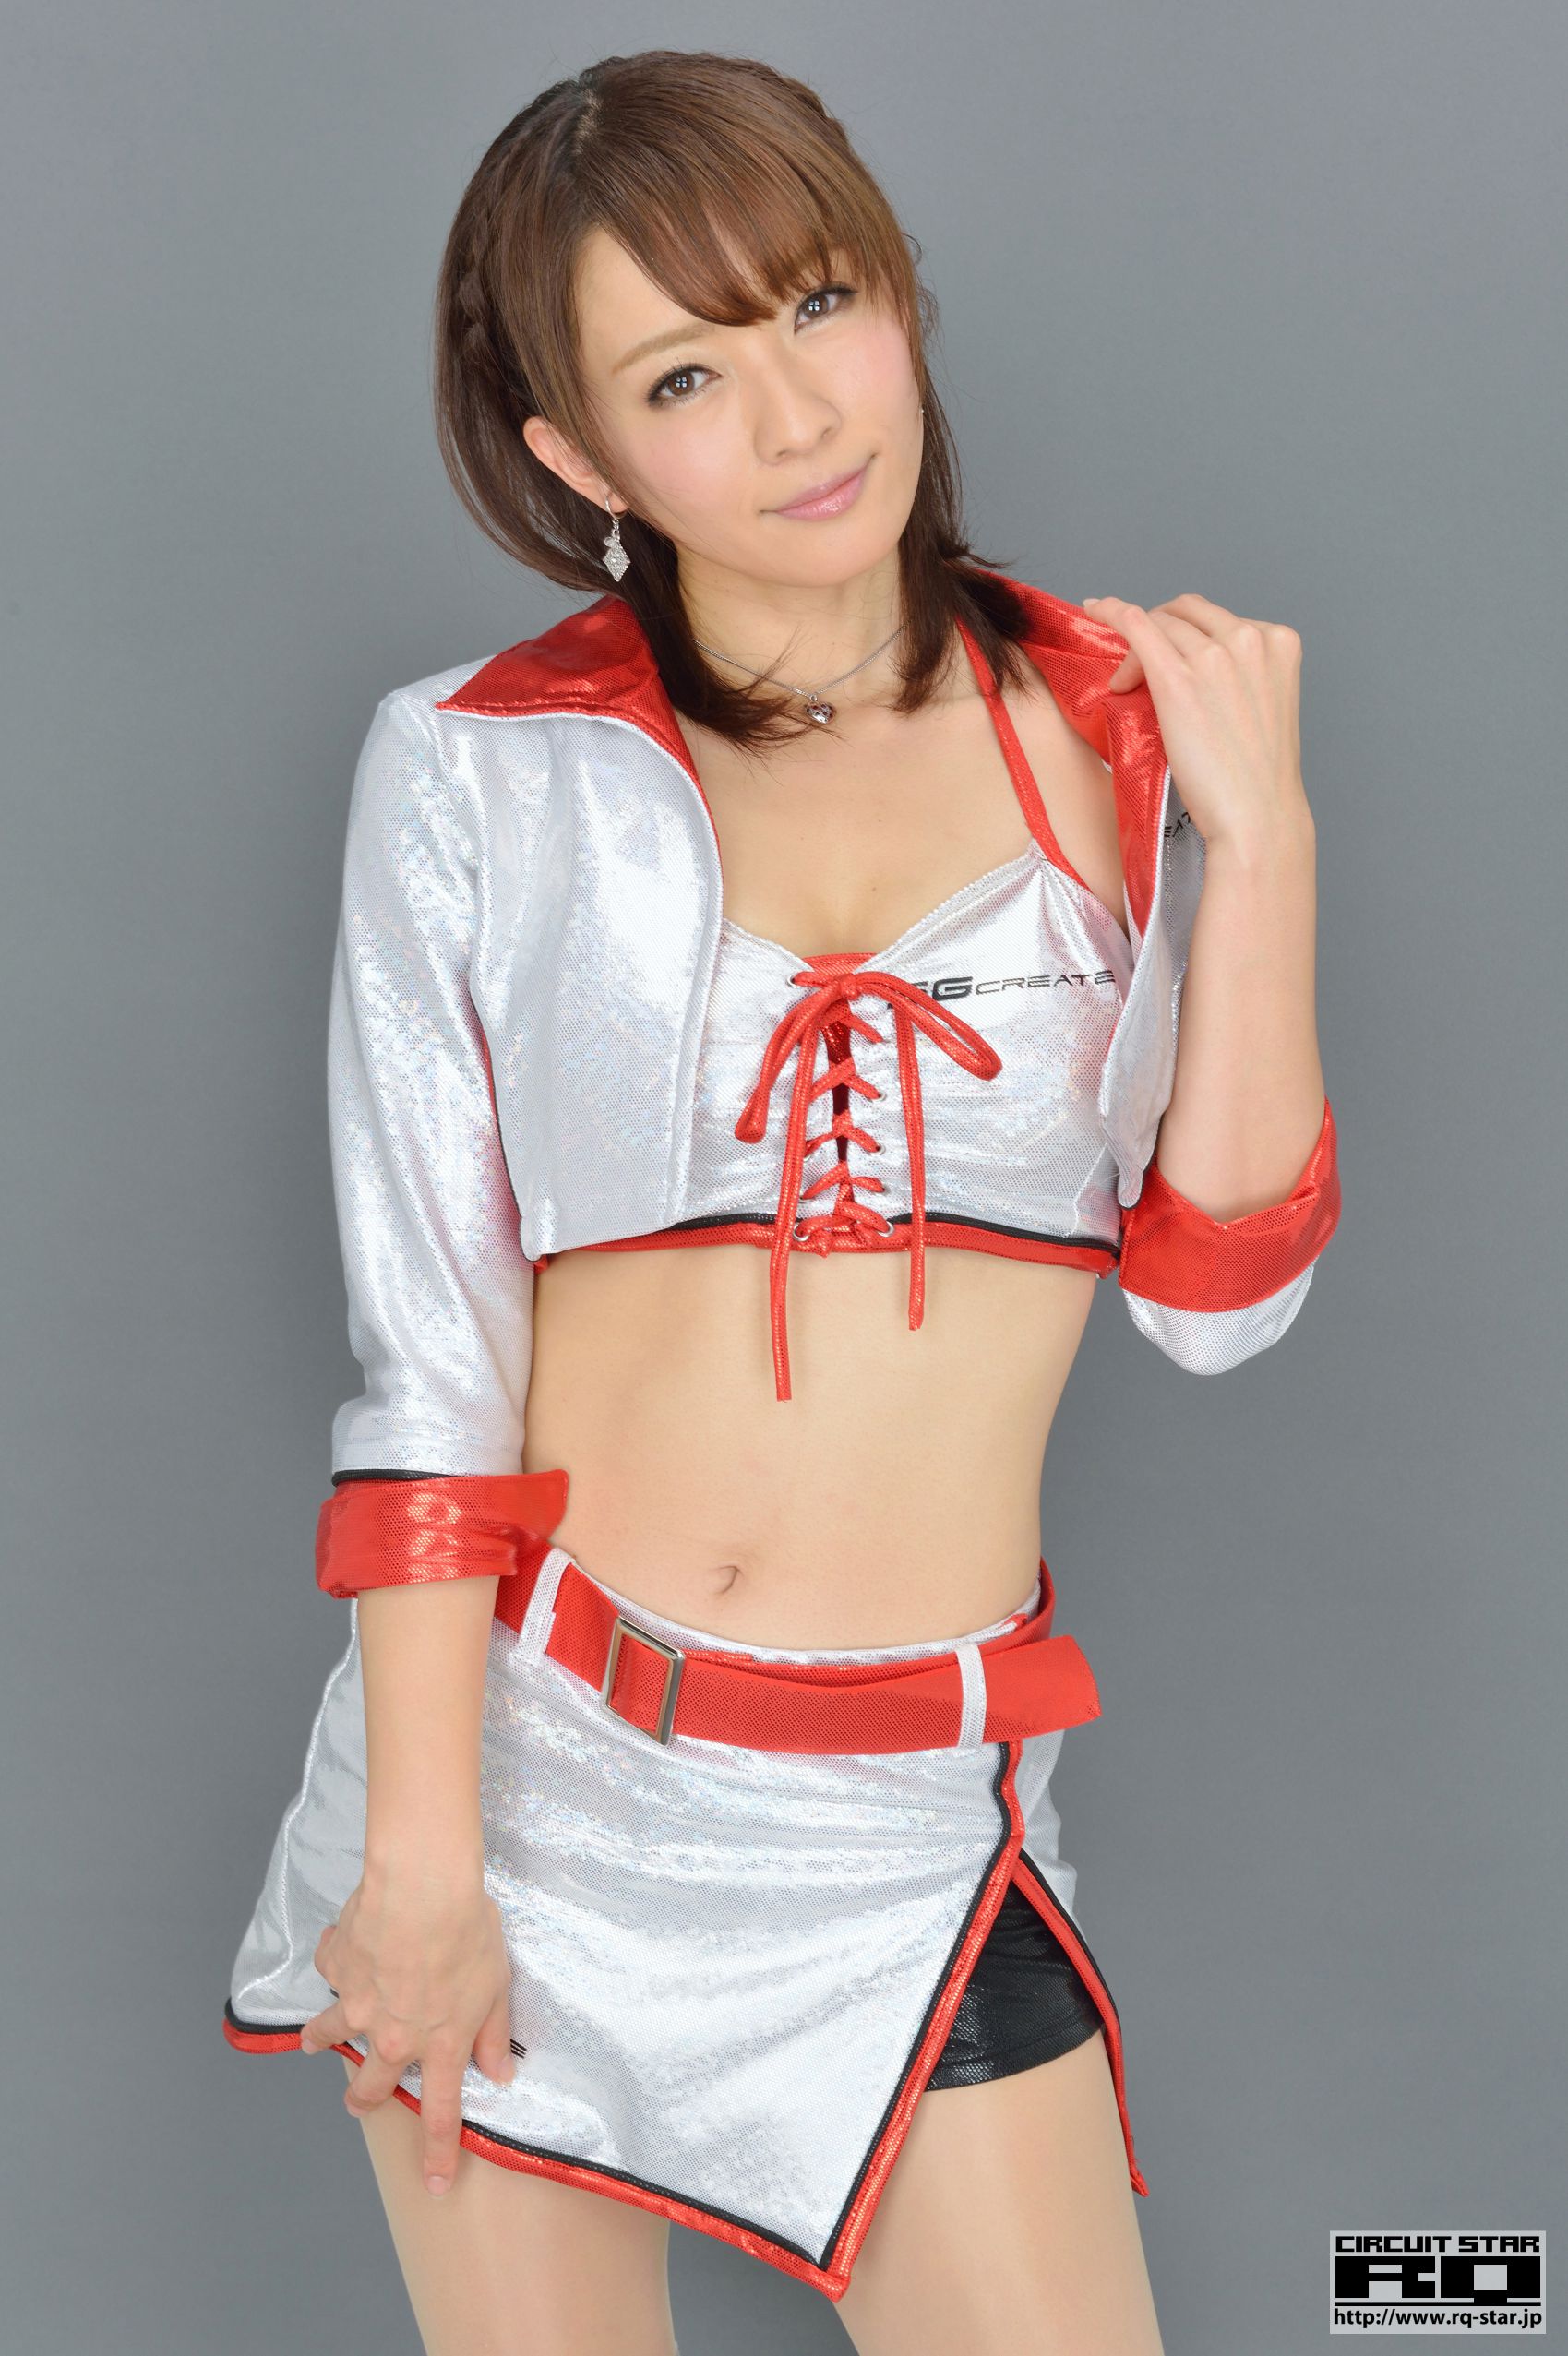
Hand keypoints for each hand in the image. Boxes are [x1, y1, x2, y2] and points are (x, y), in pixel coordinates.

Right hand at [298, 1866, 517, 2196]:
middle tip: (356, 2102)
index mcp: (439, 2044)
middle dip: (362, 2100)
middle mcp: (393, 2035)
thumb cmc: (469, 1932)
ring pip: (330, 2033)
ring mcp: (357, 2004)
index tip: (436, 2185)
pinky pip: (330, 1968)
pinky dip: (334, 1960)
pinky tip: (342, 1945)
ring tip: (315, 2041)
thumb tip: (500, 2073)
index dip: (438, 2155)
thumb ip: (495, 2034)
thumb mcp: (498, 1985)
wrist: (422, 1889)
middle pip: (371, 2085)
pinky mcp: (337, 1967)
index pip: (441, 2115)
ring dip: (321, 2039)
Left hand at [1080, 592, 1312, 852]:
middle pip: (1187, 614)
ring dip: (1136, 648)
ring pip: (1159, 624)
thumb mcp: (1265, 709)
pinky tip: (1096, 608)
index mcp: (1279, 642)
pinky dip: (1113, 611)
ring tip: (1125, 685)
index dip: (1186, 636)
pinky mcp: (1177, 679)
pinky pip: (1136, 624)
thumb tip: (1198, 668)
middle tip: (1140, 670)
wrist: (1257, 817)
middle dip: (1160, 633)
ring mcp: (1215, 655)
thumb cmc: (1257, 779)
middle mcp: (1250, 638)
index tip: (1169, 655)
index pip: (1218, 620)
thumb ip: (1242, 676)